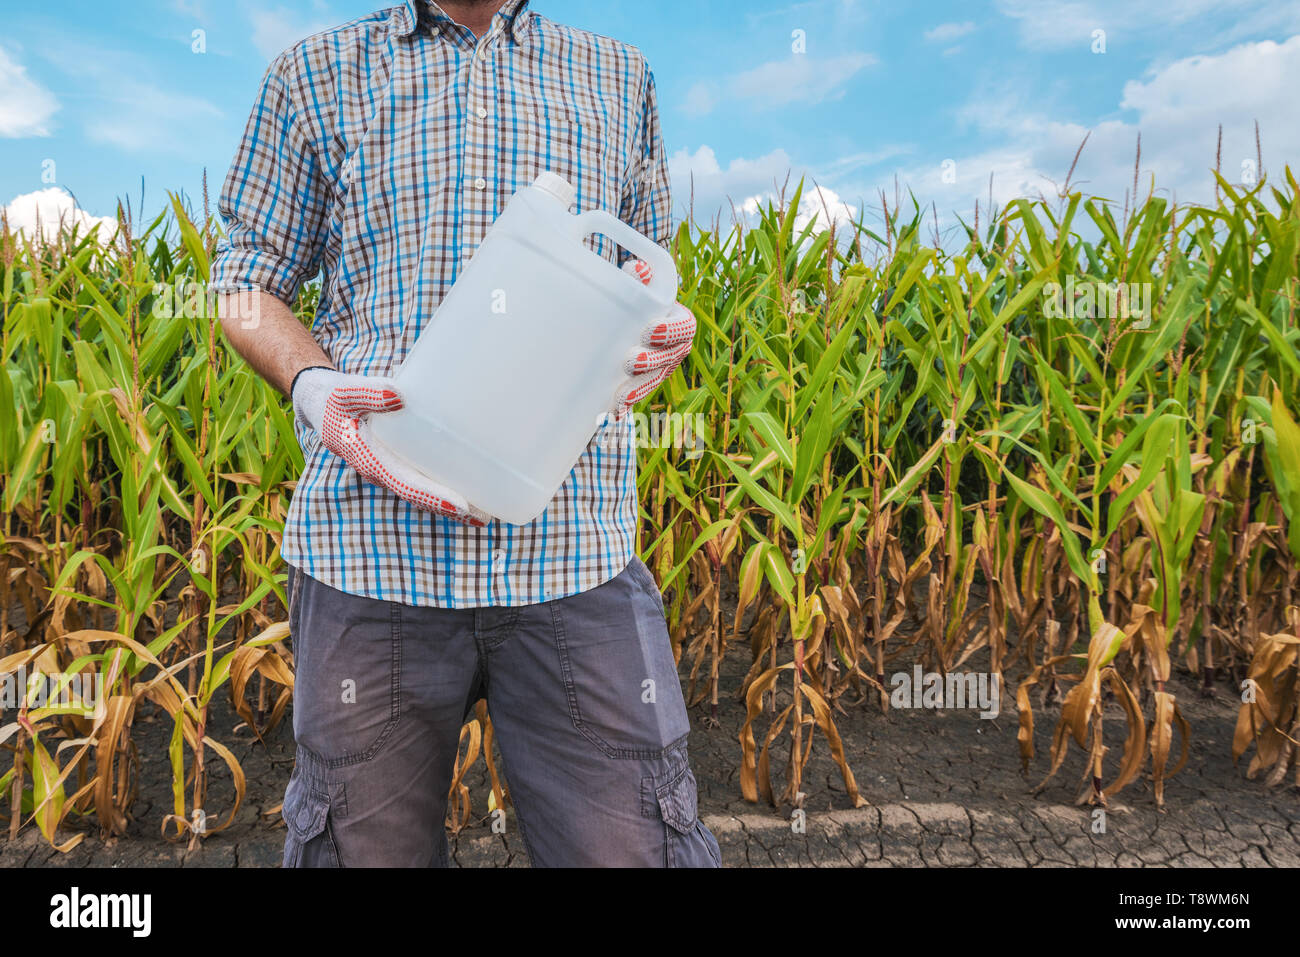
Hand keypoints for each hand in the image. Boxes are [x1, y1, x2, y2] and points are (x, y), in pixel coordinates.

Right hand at [291, 368, 487, 524]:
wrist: (323, 405)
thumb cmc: (335, 398)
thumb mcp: (346, 392)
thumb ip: (369, 392)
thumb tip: (398, 397)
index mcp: (370, 460)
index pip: (406, 484)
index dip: (433, 496)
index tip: (459, 506)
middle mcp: (383, 472)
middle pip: (421, 497)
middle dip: (451, 510)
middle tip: (483, 519)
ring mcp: (391, 470)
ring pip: (424, 493)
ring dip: (452, 505)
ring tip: (484, 515)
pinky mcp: (398, 462)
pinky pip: (423, 480)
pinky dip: (444, 488)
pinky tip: (470, 489)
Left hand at [611, 259, 695, 418]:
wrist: (620, 320)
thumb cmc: (634, 296)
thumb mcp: (637, 282)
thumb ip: (640, 275)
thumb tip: (637, 271)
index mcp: (678, 322)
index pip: (685, 327)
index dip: (671, 331)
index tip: (649, 330)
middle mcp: (673, 348)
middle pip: (669, 359)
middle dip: (651, 363)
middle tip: (631, 360)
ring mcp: (658, 369)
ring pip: (653, 381)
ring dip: (639, 389)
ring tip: (621, 395)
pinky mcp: (640, 384)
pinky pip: (636, 397)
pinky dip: (625, 406)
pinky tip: (613, 413)